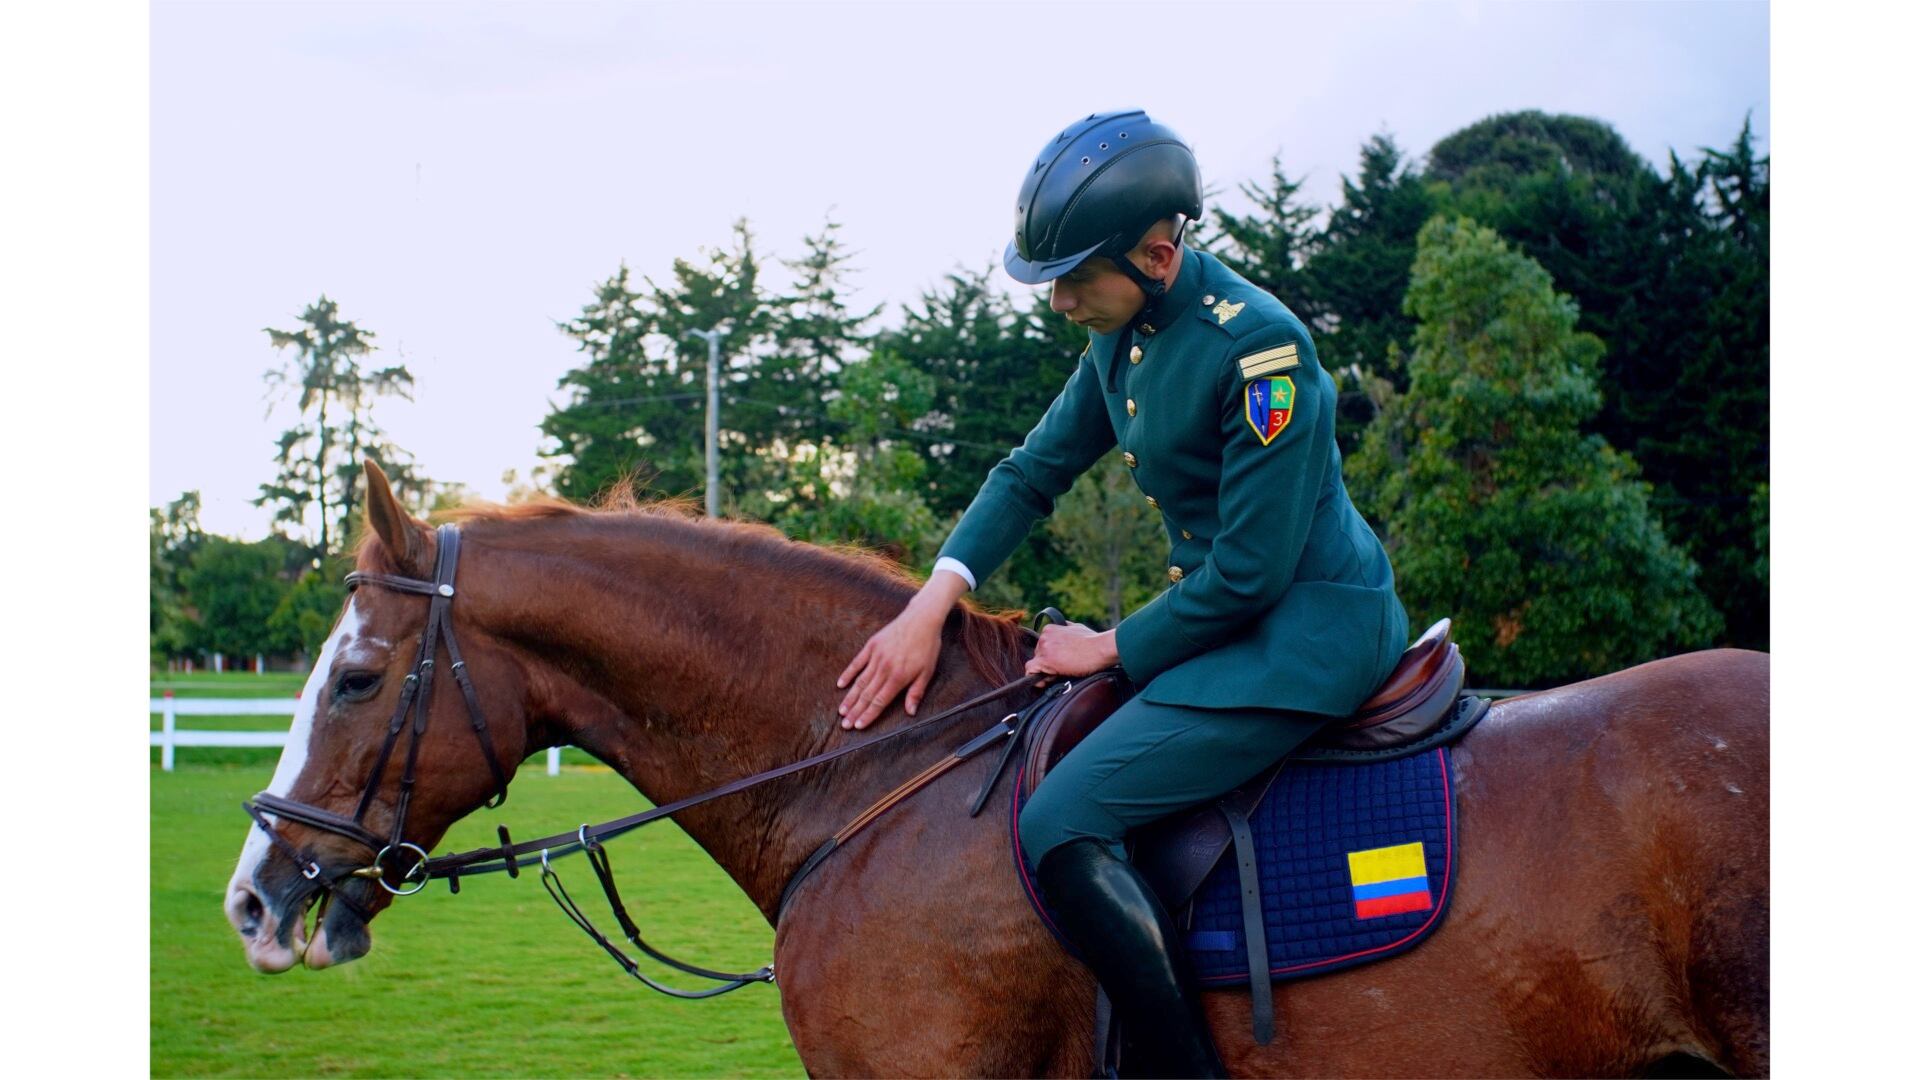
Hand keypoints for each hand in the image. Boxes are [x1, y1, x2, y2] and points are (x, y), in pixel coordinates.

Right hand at [836, 576, 964, 729]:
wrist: (921, 619)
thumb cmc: (927, 646)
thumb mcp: (927, 671)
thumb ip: (916, 692)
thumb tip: (910, 712)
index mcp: (898, 677)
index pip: (879, 701)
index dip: (868, 715)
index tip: (858, 726)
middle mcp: (884, 669)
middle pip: (866, 695)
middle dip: (855, 712)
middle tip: (845, 725)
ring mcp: (876, 657)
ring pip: (860, 682)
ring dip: (850, 698)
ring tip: (841, 711)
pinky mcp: (871, 646)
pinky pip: (857, 663)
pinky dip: (848, 674)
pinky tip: (840, 685)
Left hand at [1024, 622, 1120, 681]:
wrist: (1100, 648)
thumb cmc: (1093, 640)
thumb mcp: (1077, 628)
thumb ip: (1066, 629)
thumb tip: (1065, 630)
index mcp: (1050, 629)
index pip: (1042, 647)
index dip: (1050, 656)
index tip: (1061, 662)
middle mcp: (1044, 636)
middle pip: (1038, 656)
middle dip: (1048, 664)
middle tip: (1064, 669)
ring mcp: (1044, 648)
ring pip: (1036, 665)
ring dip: (1046, 672)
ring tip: (1061, 673)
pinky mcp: (1045, 660)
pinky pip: (1031, 671)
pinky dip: (1038, 679)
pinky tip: (1049, 681)